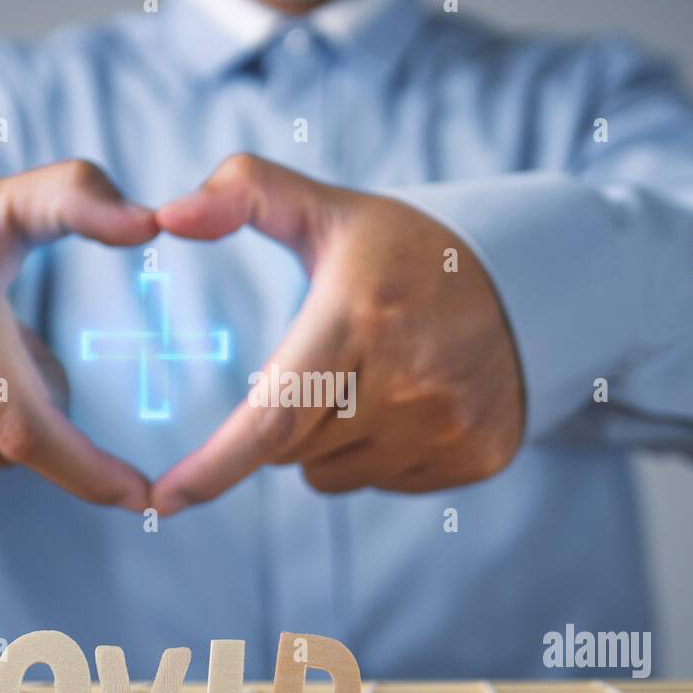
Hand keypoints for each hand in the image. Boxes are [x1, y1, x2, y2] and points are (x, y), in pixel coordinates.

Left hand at [151, 154, 524, 514]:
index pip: (274, 416)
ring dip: (323, 442)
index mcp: (361, 317)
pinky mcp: (477, 457)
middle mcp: (410, 381)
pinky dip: (375, 454)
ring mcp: (450, 426)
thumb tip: (169, 214)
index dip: (215, 467)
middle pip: (291, 449)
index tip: (166, 501)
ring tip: (368, 380)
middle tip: (319, 364)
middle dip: (280, 419)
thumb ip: (243, 192)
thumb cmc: (404, 250)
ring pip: (329, 476)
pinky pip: (381, 484)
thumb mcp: (328, 210)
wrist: (526, 281)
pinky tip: (407, 402)